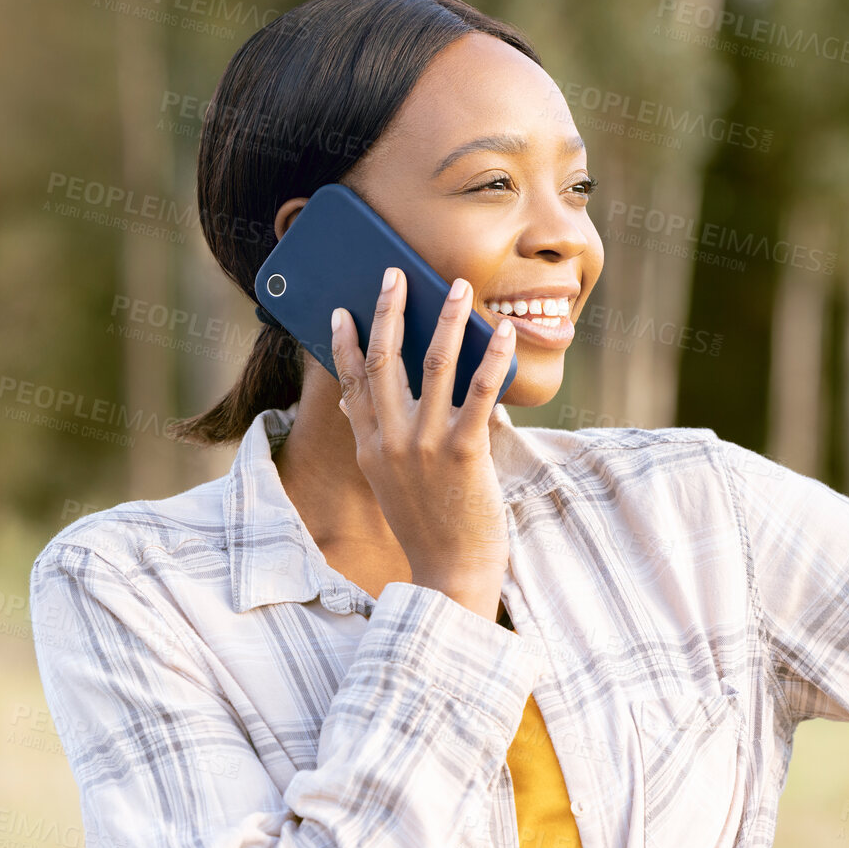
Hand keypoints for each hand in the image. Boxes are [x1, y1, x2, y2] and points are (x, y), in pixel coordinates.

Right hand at [331, 267, 517, 620]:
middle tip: (396, 274)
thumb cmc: (428, 527)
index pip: (352, 381)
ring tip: (460, 287)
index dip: (346, 342)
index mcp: (370, 446)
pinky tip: (503, 333)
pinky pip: (478, 392)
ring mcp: (425, 445)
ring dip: (447, 319)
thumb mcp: (390, 484)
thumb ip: (379, 442)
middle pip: (385, 359)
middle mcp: (390, 440)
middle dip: (390, 311)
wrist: (451, 573)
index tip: (345, 309)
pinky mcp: (463, 452)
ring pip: (433, 364)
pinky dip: (492, 357)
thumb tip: (364, 404)